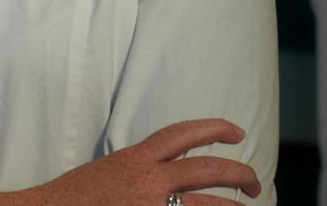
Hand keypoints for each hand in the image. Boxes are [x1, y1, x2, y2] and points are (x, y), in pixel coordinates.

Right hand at [25, 118, 261, 204]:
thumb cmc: (72, 198)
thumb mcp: (108, 170)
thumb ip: (140, 168)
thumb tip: (168, 172)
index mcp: (136, 159)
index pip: (184, 134)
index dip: (215, 128)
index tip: (237, 132)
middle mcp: (148, 181)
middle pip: (208, 170)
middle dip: (240, 174)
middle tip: (254, 183)